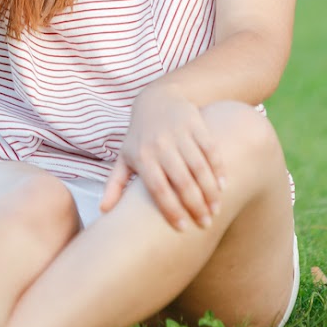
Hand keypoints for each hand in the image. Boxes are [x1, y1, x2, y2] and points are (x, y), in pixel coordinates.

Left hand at [101, 84, 225, 230]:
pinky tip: (223, 185)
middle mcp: (160, 144)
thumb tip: (103, 211)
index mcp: (142, 156)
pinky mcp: (195, 123)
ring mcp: (179, 133)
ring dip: (210, 191)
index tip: (183, 228)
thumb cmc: (141, 135)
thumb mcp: (125, 156)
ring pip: (198, 167)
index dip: (171, 210)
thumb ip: (115, 184)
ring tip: (216, 209)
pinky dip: (218, 168)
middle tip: (205, 223)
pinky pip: (210, 149)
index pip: (158, 189)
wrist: (158, 98)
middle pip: (182, 181)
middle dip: (196, 205)